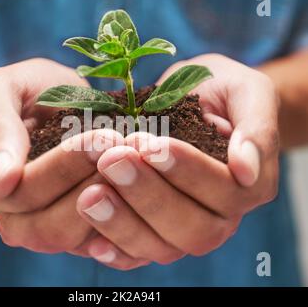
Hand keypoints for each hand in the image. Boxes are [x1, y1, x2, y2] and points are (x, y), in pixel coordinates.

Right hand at [0, 58, 122, 254]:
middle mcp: (15, 221)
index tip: (102, 137)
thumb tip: (0, 182)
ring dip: (115, 200)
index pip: (25, 191)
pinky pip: (104, 241)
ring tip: (139, 161)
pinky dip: (127, 217)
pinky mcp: (79, 234)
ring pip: (81, 236)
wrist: (48, 105)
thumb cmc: (25, 94)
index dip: (65, 166)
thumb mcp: (1, 91)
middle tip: (127, 147)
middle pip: (54, 223)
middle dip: (93, 181)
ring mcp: (48, 231)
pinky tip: (146, 185)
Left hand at [75, 54, 278, 269]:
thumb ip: (256, 128)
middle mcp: (220, 217)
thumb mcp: (246, 92)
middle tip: (112, 160)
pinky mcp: (156, 235)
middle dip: (149, 195)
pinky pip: (139, 255)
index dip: (187, 171)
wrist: (195, 99)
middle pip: (192, 227)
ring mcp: (186, 231)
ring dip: (125, 222)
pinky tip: (92, 241)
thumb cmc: (220, 92)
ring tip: (90, 193)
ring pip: (163, 246)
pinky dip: (116, 251)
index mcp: (248, 186)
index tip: (150, 145)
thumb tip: (246, 170)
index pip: (223, 189)